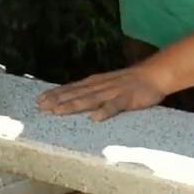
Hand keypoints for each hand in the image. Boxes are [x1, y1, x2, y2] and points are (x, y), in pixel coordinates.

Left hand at [34, 63, 175, 121]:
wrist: (154, 74)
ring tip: (58, 111)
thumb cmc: (130, 82)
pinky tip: (94, 118)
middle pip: (76, 94)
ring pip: (90, 99)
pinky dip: (104, 112)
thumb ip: (92, 91)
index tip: (39, 100)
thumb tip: (74, 97)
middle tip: (40, 107)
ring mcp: (113, 92)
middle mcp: (100, 86)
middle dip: (57, 100)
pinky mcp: (127, 99)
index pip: (71, 88)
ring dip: (73, 105)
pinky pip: (114, 106)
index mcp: (95, 83)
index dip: (55, 94)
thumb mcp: (107, 83)